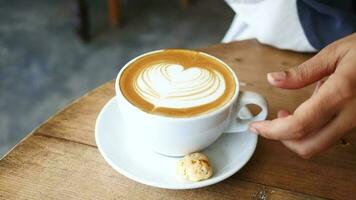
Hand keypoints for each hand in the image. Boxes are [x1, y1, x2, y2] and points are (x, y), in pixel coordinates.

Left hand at [249, 33, 355, 158]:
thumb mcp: (335, 53)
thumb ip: (302, 72)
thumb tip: (274, 80)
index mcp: (340, 93)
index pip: (299, 125)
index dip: (272, 131)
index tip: (256, 127)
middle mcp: (350, 114)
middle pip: (309, 146)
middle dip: (283, 141)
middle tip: (269, 125)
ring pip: (320, 144)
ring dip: (296, 137)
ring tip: (285, 116)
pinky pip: (330, 137)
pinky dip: (310, 133)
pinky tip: (304, 114)